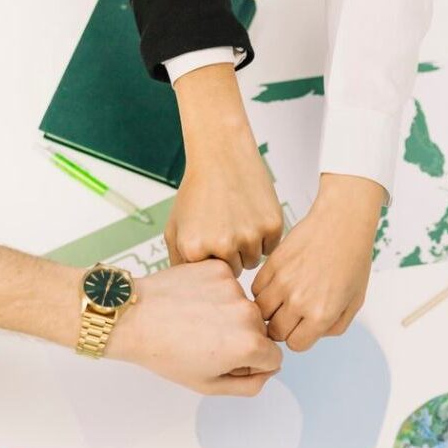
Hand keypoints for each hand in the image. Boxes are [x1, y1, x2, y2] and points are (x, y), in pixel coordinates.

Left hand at [109, 260, 281, 395]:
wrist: (133, 318)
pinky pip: (229, 285)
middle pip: (261, 331)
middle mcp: (249, 313)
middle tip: (206, 342)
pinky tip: (193, 302)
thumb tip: (267, 371)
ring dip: (229, 314)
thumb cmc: (165, 353)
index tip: (227, 361)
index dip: (252, 364)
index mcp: (249, 345)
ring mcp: (235, 287)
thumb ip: (248, 385)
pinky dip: (216, 293)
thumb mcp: (208, 385)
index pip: (274, 358)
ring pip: (244, 307)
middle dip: (242, 339)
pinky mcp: (219, 269)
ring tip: (196, 320)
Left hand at [166, 64, 282, 275]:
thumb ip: (178, 263)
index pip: (208, 277)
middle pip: (232, 272)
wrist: (221, 155)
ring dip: (247, 247)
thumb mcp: (175, 228)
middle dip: (229, 256)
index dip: (209, 260)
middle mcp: (222, 246)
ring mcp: (250, 236)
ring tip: (236, 220)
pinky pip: (270, 248)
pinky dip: (264, 236)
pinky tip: (251, 215)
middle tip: (224, 227)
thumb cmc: (197, 190)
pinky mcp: (272, 226)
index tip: (209, 240)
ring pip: (252, 261)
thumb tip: (190, 291)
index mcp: (195, 249)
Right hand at [252, 174, 384, 351]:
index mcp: (321, 314)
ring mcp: (282, 282)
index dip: (299, 338)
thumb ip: (334, 327)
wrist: (342, 223)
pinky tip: (278, 284)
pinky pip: (255, 290)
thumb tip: (310, 335)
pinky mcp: (272, 265)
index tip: (303, 328)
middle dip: (283, 327)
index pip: (295, 344)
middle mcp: (299, 302)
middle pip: (275, 332)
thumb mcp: (354, 302)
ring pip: (260, 312)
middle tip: (292, 315)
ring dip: (270, 310)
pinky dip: (263, 291)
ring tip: (283, 300)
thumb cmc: (352, 260)